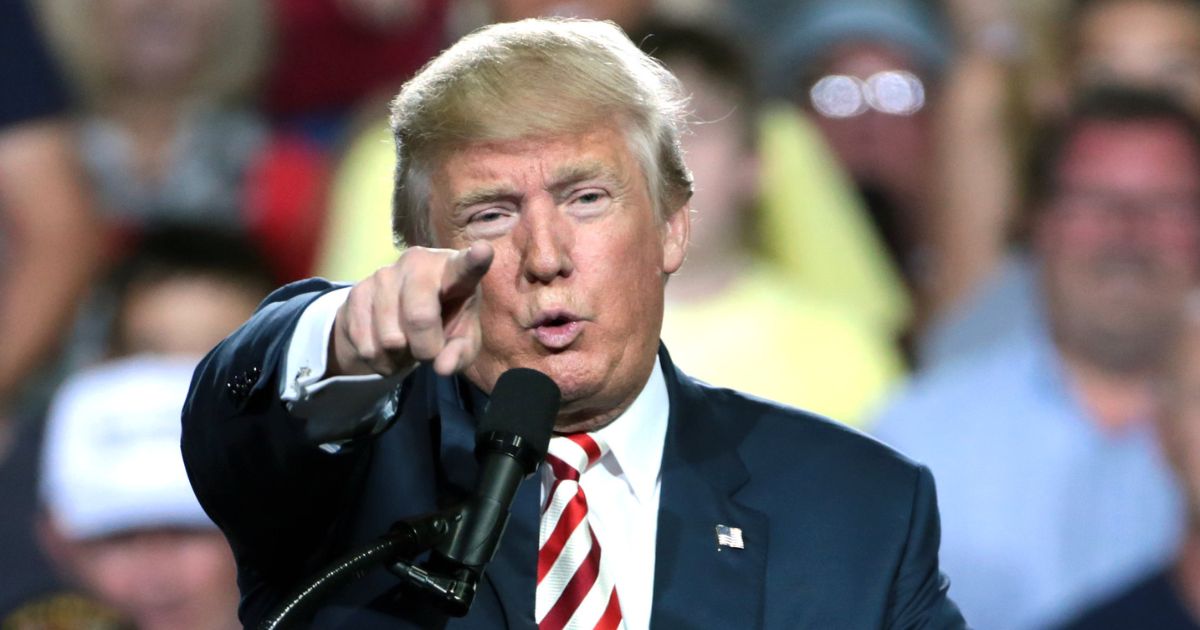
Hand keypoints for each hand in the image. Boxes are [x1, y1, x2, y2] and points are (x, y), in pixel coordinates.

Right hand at [330, 242, 492, 377]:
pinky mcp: (356, 291)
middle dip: (425, 348)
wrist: (396, 317)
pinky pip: (366, 344)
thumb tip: (442, 367)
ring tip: (406, 344)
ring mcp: (384, 273)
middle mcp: (418, 262)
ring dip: (400, 356)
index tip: (483, 251)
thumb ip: (460, 353)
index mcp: (454, 270)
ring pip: (390, 338)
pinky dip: (379, 360)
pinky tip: (386, 347)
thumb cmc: (443, 323)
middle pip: (419, 316)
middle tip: (428, 350)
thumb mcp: (461, 340)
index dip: (475, 259)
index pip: (465, 266)